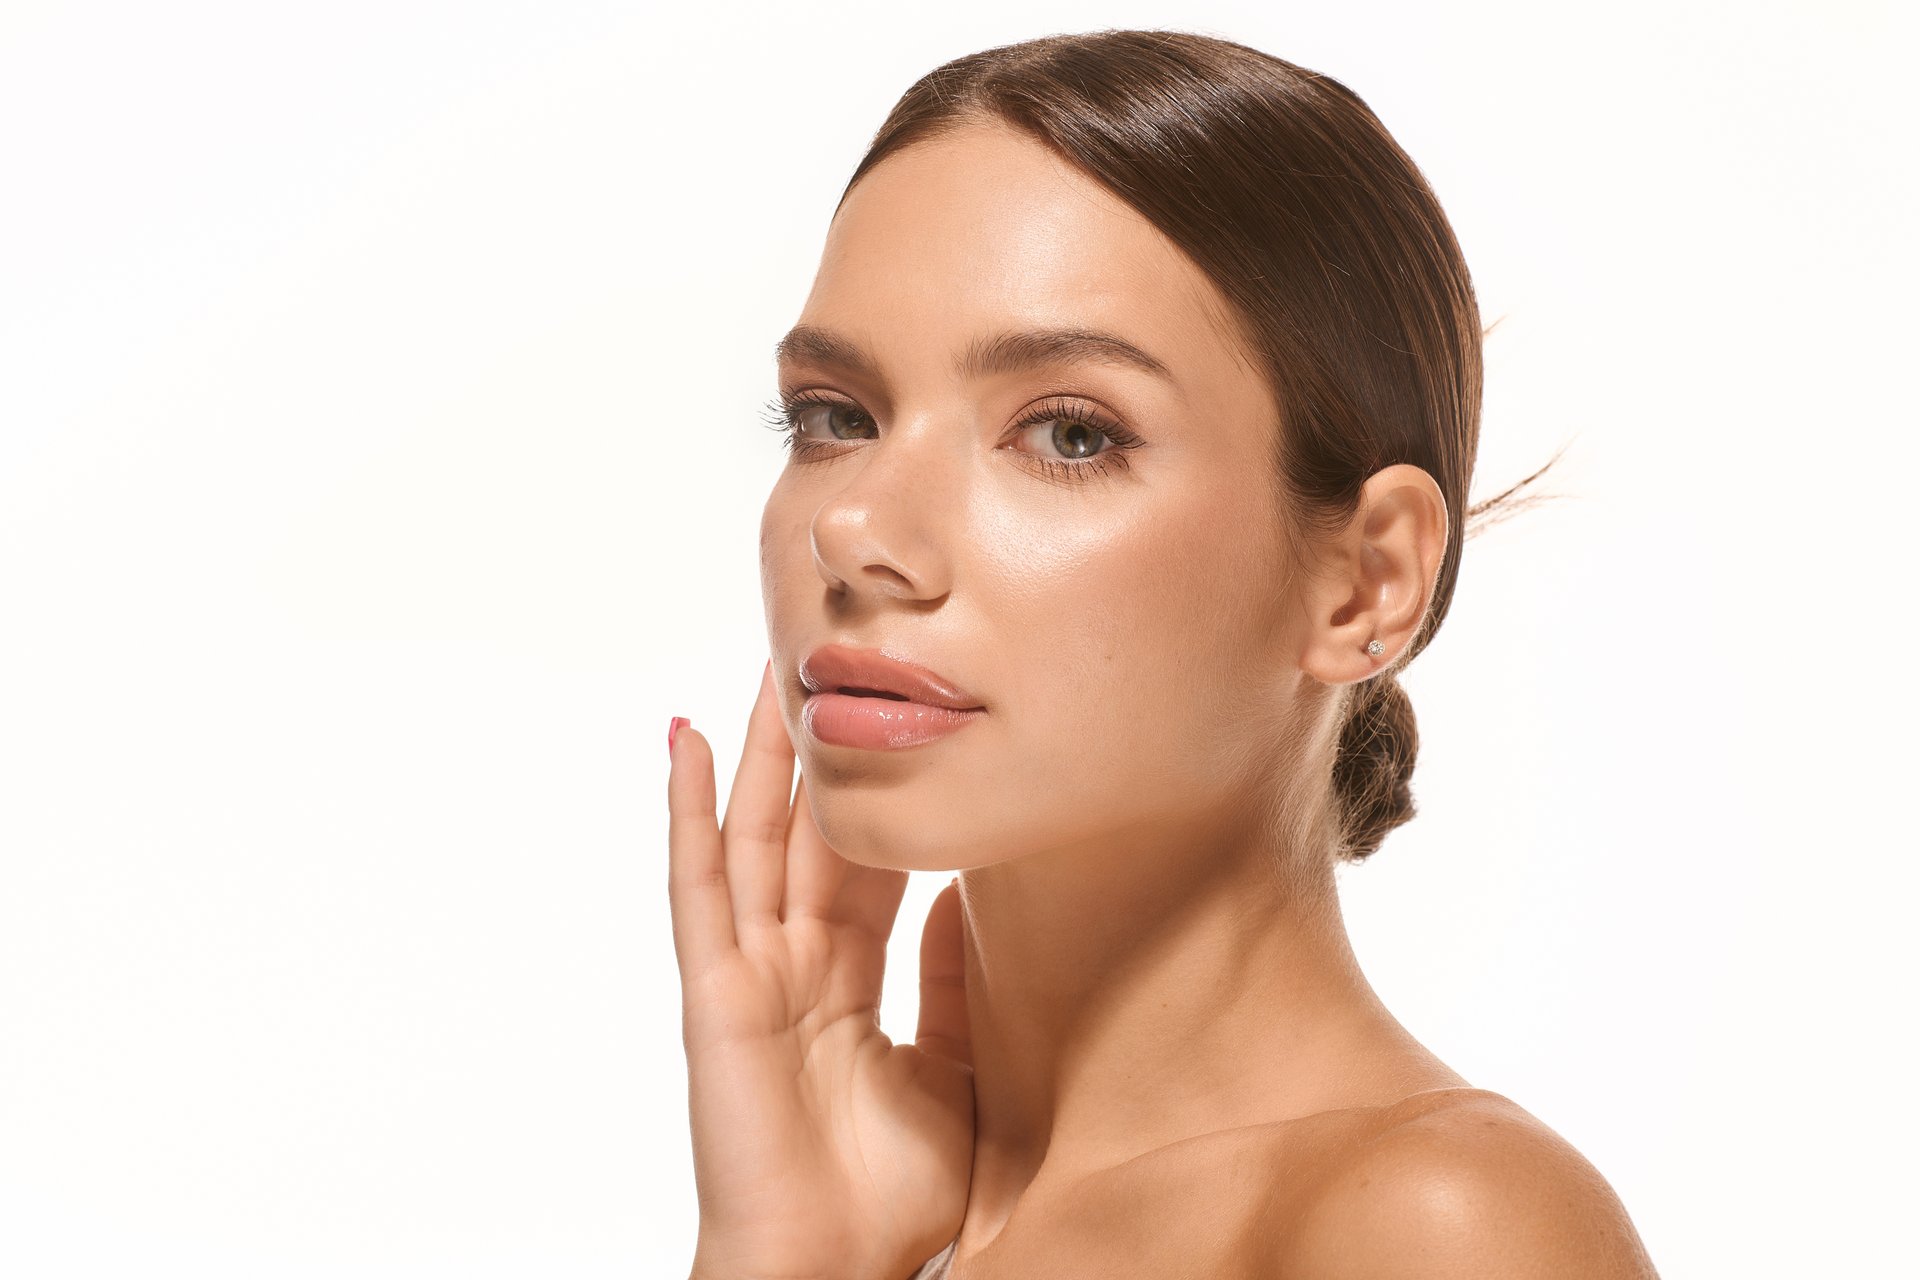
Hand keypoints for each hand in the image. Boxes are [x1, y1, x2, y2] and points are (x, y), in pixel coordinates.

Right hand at [667, 661, 974, 1279]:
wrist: (834, 1271)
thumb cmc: (887, 1197)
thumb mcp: (955, 1069)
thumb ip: (956, 983)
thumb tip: (971, 899)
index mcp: (844, 978)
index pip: (862, 860)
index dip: (878, 791)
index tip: (899, 719)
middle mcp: (792, 962)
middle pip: (804, 829)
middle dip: (816, 747)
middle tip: (829, 659)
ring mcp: (748, 970)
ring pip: (751, 834)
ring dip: (756, 750)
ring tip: (768, 667)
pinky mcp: (715, 991)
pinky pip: (698, 885)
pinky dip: (686, 811)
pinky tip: (682, 741)